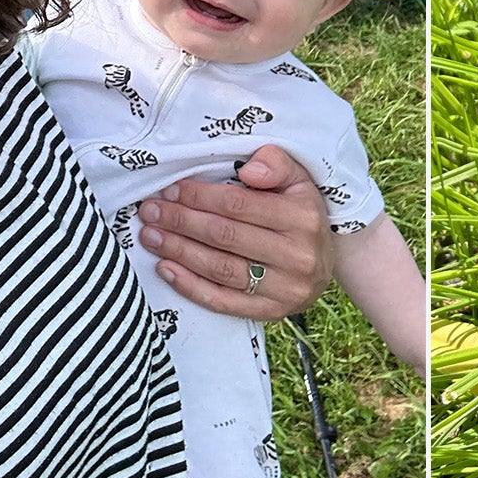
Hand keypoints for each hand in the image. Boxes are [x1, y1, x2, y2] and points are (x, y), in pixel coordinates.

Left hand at [136, 144, 334, 320]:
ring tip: (150, 235)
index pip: (239, 205)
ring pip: (221, 269)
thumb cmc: (302, 213)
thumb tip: (248, 169)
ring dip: (179, 251)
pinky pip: (223, 301)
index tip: (171, 189)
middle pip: (225, 237)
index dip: (200, 196)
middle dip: (181, 221)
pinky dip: (190, 286)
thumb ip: (276, 164)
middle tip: (150, 211)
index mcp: (303, 217)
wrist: (326, 261)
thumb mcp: (299, 180)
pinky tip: (166, 268)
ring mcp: (285, 289)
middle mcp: (297, 255)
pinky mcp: (271, 313)